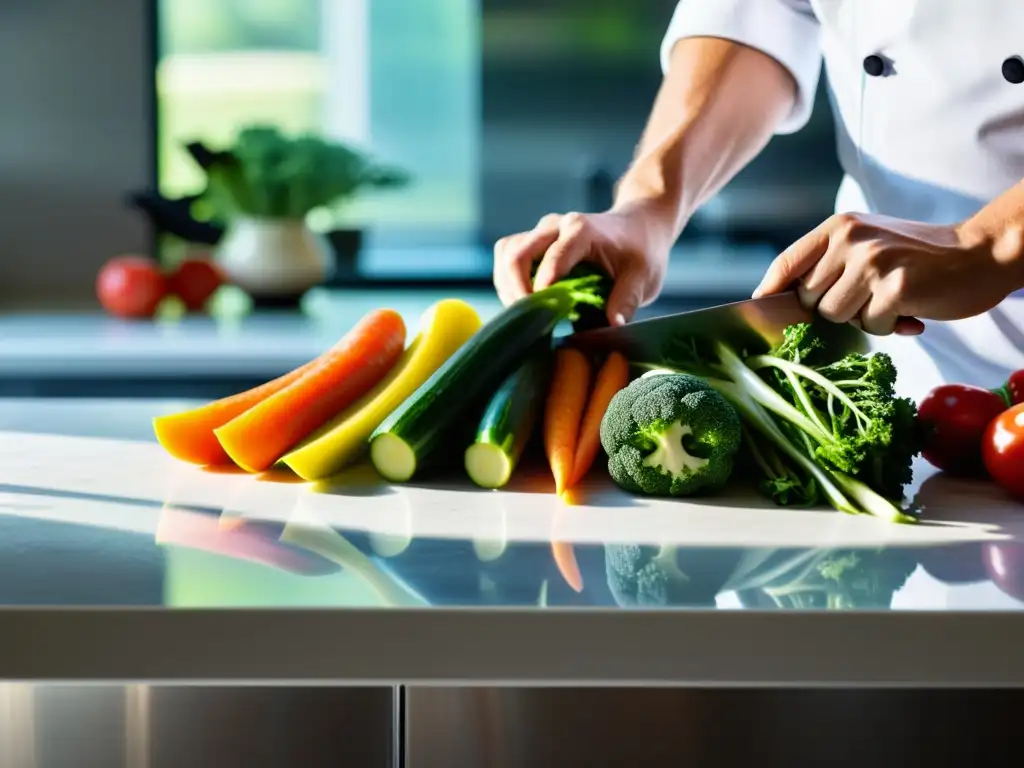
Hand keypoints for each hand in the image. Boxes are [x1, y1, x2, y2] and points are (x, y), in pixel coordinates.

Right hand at [492, 203, 672, 324]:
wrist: (638, 226)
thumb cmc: (641, 250)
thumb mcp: (643, 276)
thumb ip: (627, 299)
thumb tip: (613, 326)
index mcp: (582, 230)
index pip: (554, 256)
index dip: (544, 286)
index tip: (545, 313)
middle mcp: (555, 226)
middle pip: (517, 252)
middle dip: (516, 289)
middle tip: (528, 320)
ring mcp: (541, 232)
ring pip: (507, 253)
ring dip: (507, 286)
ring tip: (524, 314)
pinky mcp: (533, 242)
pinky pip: (508, 257)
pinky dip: (507, 281)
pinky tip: (524, 303)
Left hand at [752, 212, 1017, 335]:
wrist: (980, 255)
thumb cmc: (917, 259)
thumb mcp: (868, 245)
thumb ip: (830, 264)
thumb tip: (779, 300)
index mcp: (839, 227)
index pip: (786, 263)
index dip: (769, 291)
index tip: (760, 309)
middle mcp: (851, 239)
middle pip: (809, 300)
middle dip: (833, 310)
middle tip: (867, 300)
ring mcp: (873, 261)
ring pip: (836, 317)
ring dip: (861, 320)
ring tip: (888, 303)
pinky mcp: (895, 287)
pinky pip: (871, 327)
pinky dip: (888, 327)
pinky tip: (909, 311)